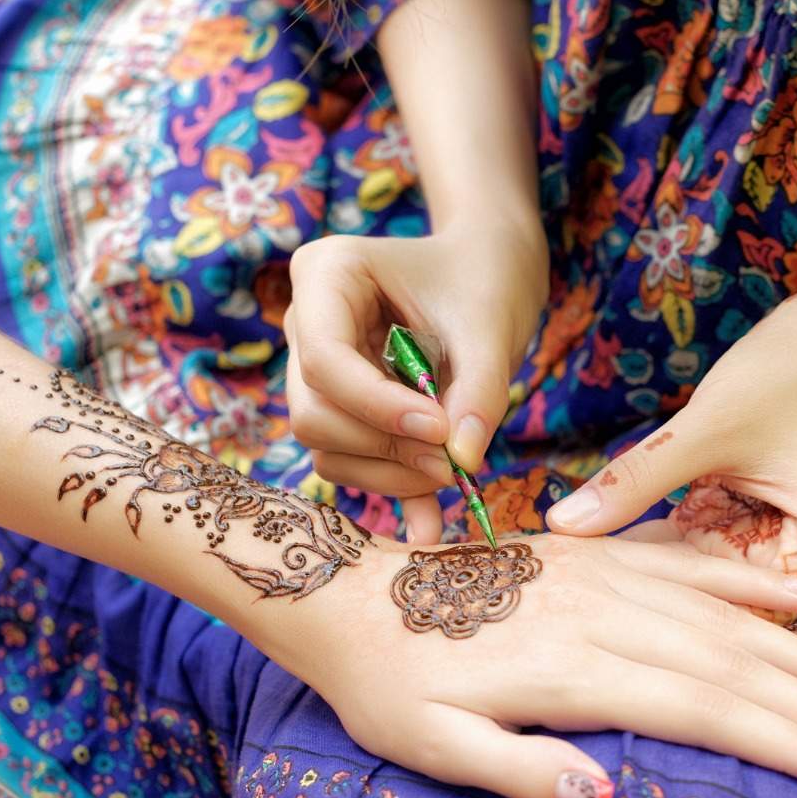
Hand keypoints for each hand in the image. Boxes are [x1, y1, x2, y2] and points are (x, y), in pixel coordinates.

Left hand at [254, 532, 796, 797]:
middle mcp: (601, 614)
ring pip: (719, 613)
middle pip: (729, 661)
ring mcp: (601, 576)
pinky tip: (795, 597)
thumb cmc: (393, 683)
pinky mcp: (592, 556)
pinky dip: (744, 583)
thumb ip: (519, 767)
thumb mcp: (433, 744)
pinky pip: (682, 563)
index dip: (783, 739)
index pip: (699, 706)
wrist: (355, 595)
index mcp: (570, 667)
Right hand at [285, 220, 547, 541]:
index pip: (324, 359)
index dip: (377, 407)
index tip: (439, 431)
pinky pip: (350, 459)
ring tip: (455, 471)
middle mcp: (306, 322)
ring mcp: (317, 368)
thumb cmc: (486, 280)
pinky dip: (392, 489)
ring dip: (389, 472)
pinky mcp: (342, 406)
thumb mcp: (490, 327)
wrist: (488, 271)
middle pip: (314, 411)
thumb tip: (461, 461)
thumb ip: (478, 392)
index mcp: (327, 274)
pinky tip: (428, 526)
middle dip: (383, 446)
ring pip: (326, 445)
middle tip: (452, 462)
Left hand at [546, 285, 796, 611]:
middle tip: (560, 582)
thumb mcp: (708, 430)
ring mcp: (770, 542)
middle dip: (641, 587)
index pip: (734, 616)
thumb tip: (562, 525)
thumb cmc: (789, 374)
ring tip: (566, 566)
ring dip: (640, 562)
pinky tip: (593, 538)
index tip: (583, 603)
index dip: (658, 609)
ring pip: (693, 570)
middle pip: (712, 599)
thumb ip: (637, 480)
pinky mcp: (744, 518)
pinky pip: (690, 540)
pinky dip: (651, 533)